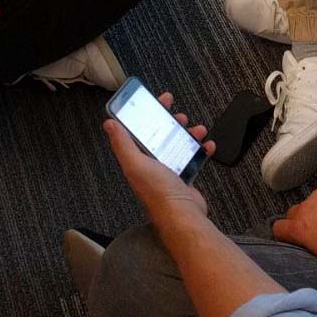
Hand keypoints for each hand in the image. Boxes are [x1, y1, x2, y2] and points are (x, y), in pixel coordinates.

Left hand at [104, 92, 214, 226]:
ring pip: (179, 144)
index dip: (147, 115)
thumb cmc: (158, 191)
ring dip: (189, 134)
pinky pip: (194, 158)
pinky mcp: (185, 177)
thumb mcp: (136, 163)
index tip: (156, 102)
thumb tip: (109, 124)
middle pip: (161, 135)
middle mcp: (152, 164)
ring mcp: (170, 170)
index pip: (139, 131)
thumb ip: (122, 144)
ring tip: (197, 129)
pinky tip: (207, 145)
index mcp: (138, 159)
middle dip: (171, 122)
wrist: (182, 214)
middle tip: (179, 114)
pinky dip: (202, 150)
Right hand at [272, 180, 316, 260]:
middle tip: (315, 230)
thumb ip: (309, 245)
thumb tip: (306, 241)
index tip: (293, 239)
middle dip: (300, 221)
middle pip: (292, 213)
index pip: (278, 228)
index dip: (284, 234)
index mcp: (300, 228)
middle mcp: (304, 208)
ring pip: (310, 203)